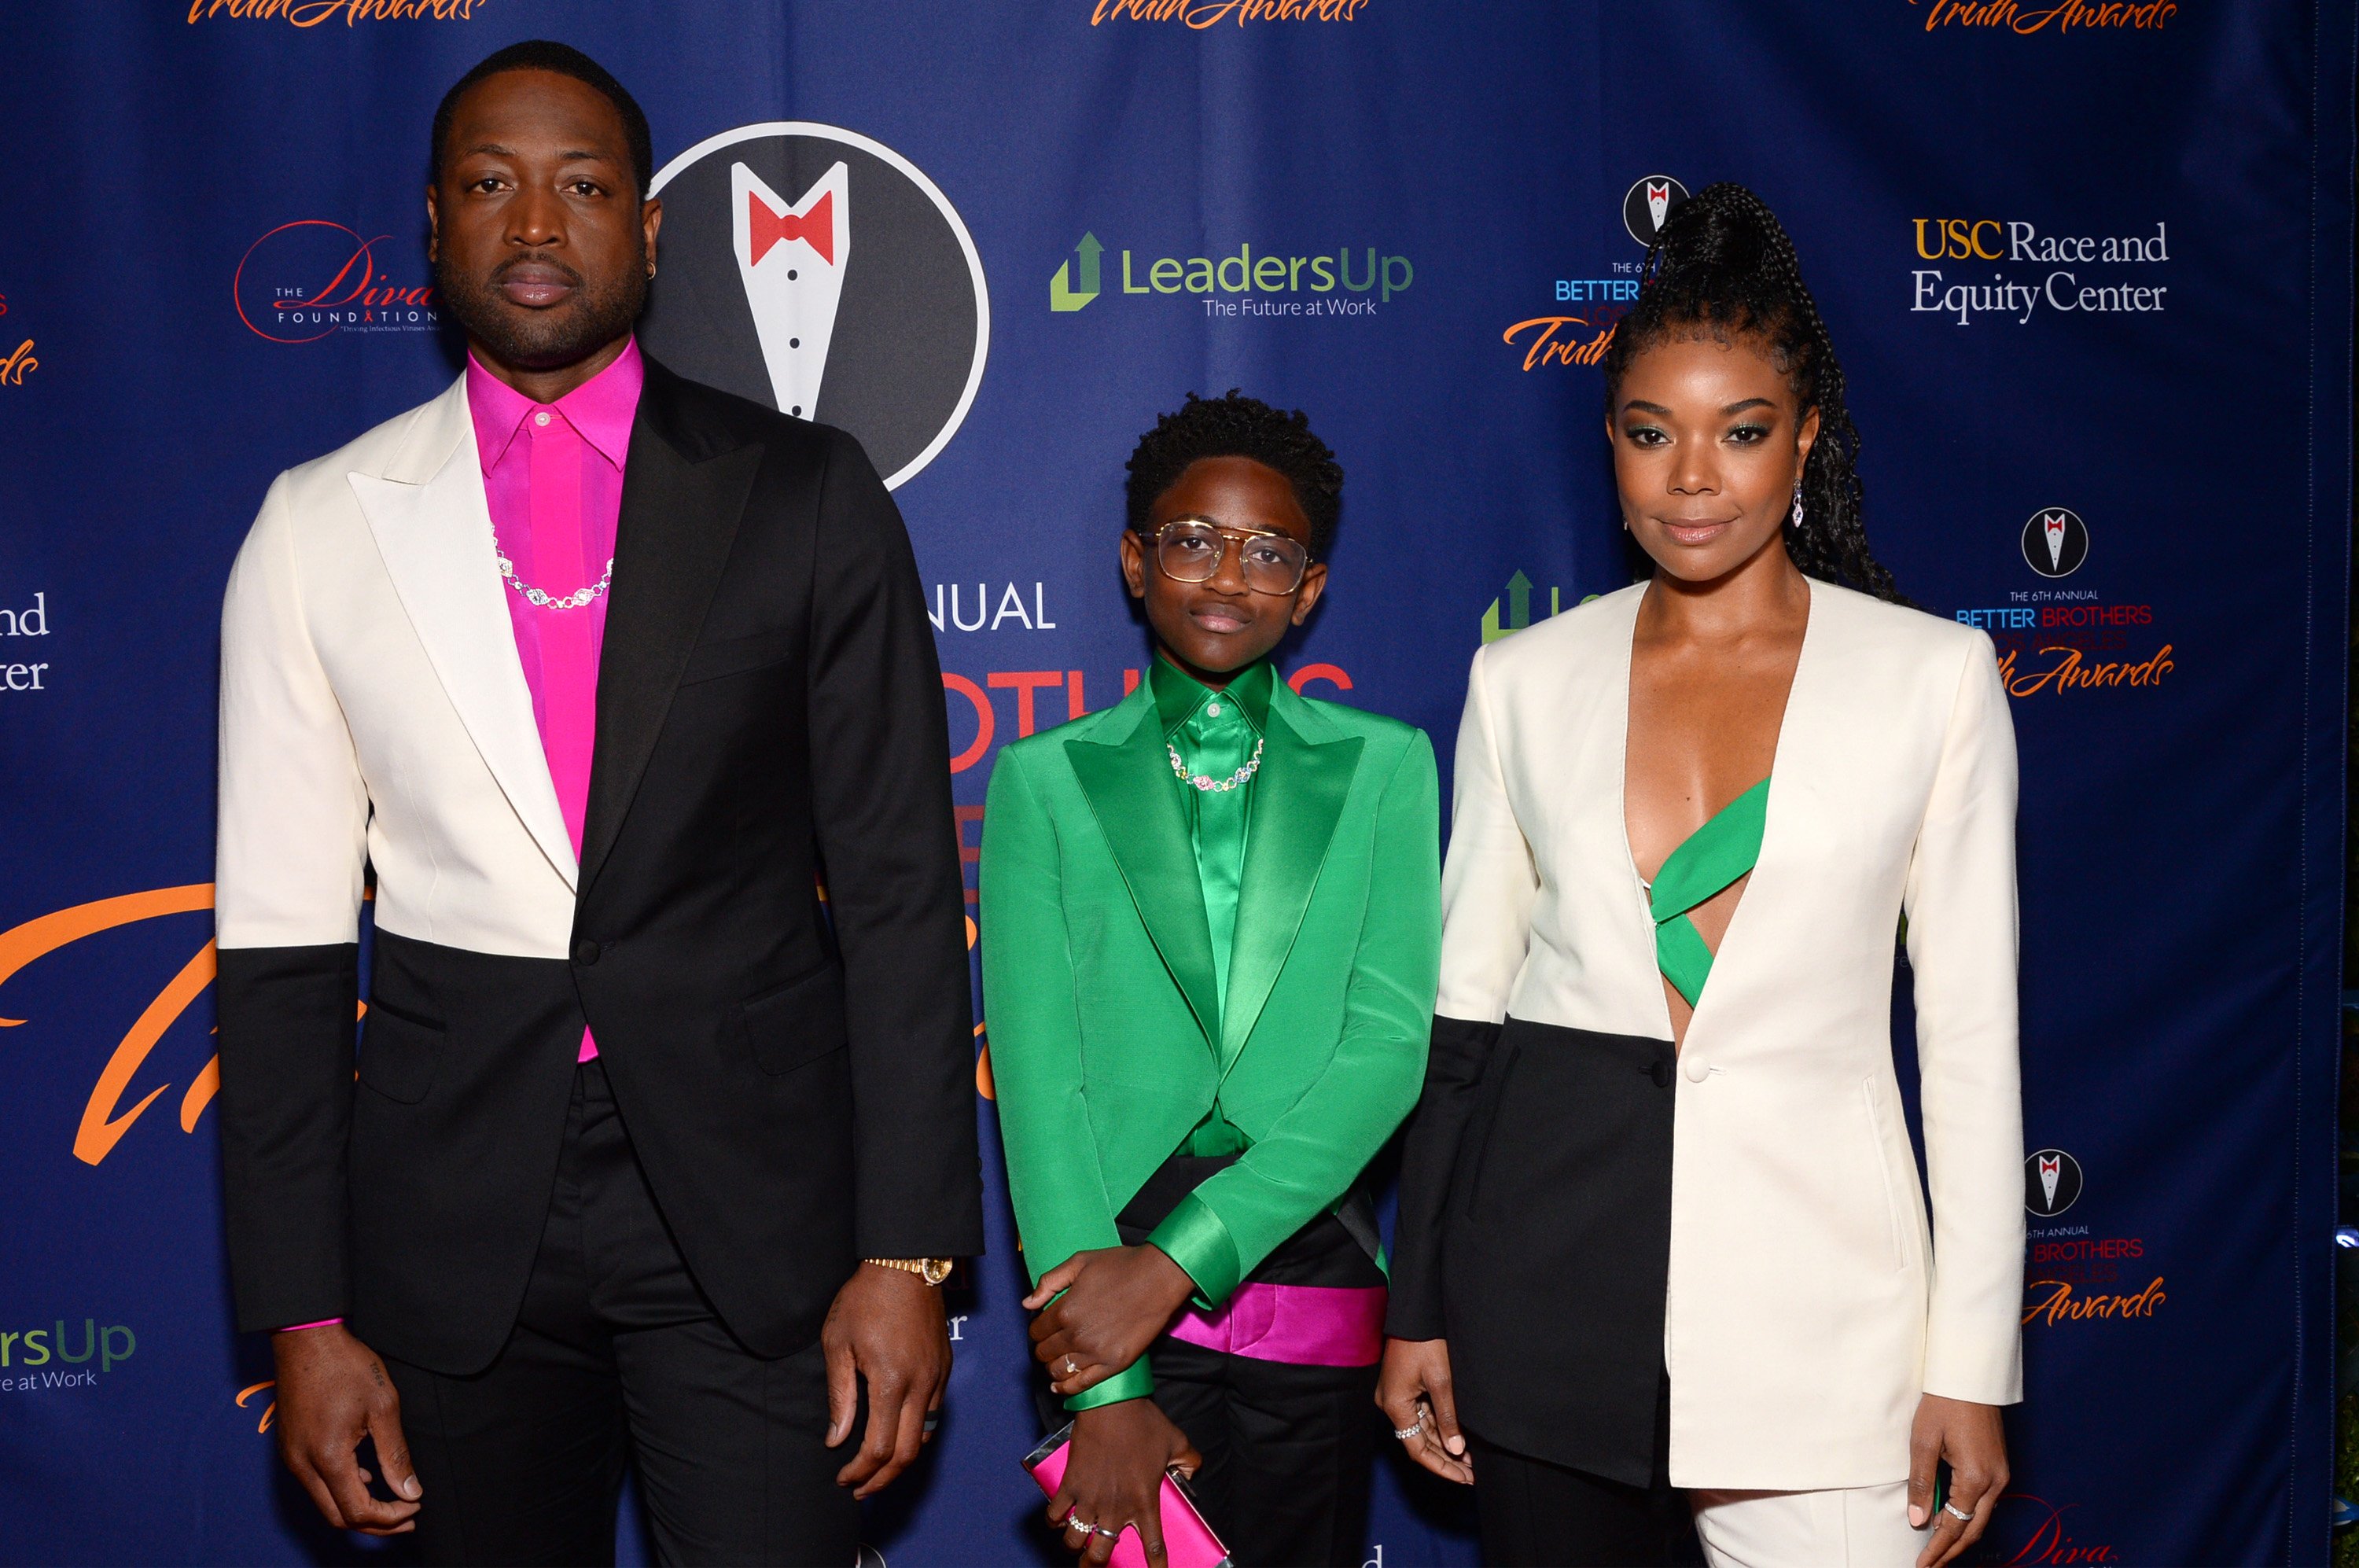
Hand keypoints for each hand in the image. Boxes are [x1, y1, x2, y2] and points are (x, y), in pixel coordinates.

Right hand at [270, 1325, 421, 1534]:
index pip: (358, 1511)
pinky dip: (341, 1489)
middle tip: (407, 1516)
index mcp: (327, 1458)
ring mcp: (291, 1458)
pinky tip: (366, 1476)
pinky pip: (315, 1484)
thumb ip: (395, 1454)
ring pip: (324, 1503)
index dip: (389, 1517)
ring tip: (393, 1501)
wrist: (305, 1339)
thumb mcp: (383, 1407)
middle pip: (337, 1517)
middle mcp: (302, 1465)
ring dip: (357, 1508)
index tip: (415, 1507)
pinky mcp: (289, 1447)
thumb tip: (410, 1491)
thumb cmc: (346, 1366)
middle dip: (374, 1523)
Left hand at [822, 1263, 951, 1497]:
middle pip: (907, 1453)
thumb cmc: (866, 1298)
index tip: (843, 1477)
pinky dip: (915, 1436)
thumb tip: (836, 1438)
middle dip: (883, 1479)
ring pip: (925, 1437)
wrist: (906, 1264)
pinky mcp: (944, 1368)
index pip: (879, 1448)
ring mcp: (937, 1377)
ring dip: (901, 1461)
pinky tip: (896, 1435)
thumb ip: (840, 1395)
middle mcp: (920, 1386)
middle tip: (860, 1489)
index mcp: (890, 1381)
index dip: (860, 1471)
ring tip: (877, 1470)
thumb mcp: (838, 1343)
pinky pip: (933, 1414)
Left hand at [1026, 1246, 1195, 1398]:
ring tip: (1056, 1362)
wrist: (1158, 1277)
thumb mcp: (1079, 1262)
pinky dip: (1066, 1388)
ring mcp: (1095, 1352)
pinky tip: (1060, 1386)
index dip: (1037, 1329)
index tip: (1044, 1328)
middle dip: (1043, 1348)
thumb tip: (1027, 1303)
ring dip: (1053, 1367)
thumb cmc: (1120, 1265)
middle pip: (1045, 1352)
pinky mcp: (1113, 1364)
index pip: (1036, 1330)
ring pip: (1059, 1370)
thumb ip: (1049, 1282)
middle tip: (1050, 1343)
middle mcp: (1076, 1335)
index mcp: (1065, 1310)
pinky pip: (1081, 1384)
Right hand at [1047, 1398, 1201, 1565]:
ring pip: (1075, 1541)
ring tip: (1078, 1542)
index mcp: (1144, 1501)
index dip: (1156, 1566)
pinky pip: (1054, 1515)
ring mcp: (1089, 1498)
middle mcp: (1116, 1507)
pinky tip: (1058, 1519)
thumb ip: (1190, 1460)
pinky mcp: (1069, 1484)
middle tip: (1095, 1562)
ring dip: (1075, 1545)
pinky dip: (1054, 1521)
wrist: (1111, 1402)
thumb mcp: (1176, 1441)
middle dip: (1095, 1564)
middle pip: (1101, 1555)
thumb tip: (1193, 1471)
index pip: (1152, 1546)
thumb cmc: (1143, 1421)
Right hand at [1376, 1336, 1471, 1483]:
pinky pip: (1420, 1415)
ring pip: (1421, 1430)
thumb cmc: (1425, 1342)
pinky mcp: (1402, 1388)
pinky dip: (1438, 1427)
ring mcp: (1395, 1396)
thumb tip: (1456, 1449)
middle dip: (1445, 1458)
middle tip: (1472, 1473)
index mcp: (1396, 1406)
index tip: (1464, 1478)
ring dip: (1443, 1444)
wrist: (1415, 1313)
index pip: (1417, 1450)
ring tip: (1470, 1459)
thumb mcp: (1441, 1381)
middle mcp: (1391, 1405)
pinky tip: (1457, 1436)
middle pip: (1418, 1442)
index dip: (1442, 1467)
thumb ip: (1448, 1418)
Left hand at [1908, 1393, 2008, 1566]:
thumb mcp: (1923, 1442)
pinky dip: (1968, 1517)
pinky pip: (1985, 1502)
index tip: (1922, 1565)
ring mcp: (2001, 1474)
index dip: (1937, 1549)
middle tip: (1930, 1565)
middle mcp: (1995, 1482)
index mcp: (1976, 1478)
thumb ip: (1921, 1483)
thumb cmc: (1943, 1404)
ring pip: (1981, 1518)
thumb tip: (1917, 1521)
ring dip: (1960, 1535)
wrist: (1970, 1377)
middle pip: (1973, 1529)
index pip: (1955, 1526)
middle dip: (1951, 1551)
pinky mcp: (1999, 1466)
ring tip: (1937, 1550)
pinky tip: (1951, 1521)